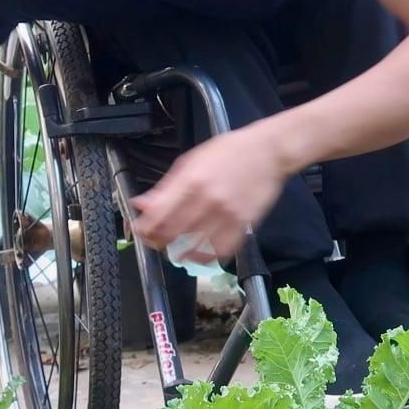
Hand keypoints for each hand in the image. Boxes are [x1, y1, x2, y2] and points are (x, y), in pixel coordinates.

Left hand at [130, 123, 291, 261]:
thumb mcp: (191, 161)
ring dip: (179, 253)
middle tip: (156, 242)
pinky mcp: (243, 225)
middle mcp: (207, 200)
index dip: (144, 229)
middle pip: (172, 234)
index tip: (141, 232)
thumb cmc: (227, 152)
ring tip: (175, 249)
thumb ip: (165, 186)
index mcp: (190, 181)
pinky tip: (198, 253)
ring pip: (194, 247)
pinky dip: (205, 257)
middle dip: (158, 242)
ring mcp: (226, 214)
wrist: (267, 152)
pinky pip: (219, 251)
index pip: (158, 216)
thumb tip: (141, 205)